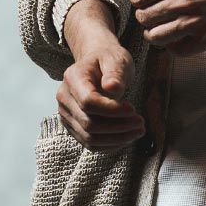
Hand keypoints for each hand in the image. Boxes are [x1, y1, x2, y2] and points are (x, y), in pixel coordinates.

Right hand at [56, 31, 144, 150]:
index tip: (133, 109)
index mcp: (72, 78)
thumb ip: (115, 73)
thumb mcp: (116, 60)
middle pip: (89, 123)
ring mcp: (66, 115)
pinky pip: (90, 144)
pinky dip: (110, 145)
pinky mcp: (73, 127)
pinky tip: (127, 137)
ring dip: (116, 139)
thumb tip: (113, 88)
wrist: (97, 66)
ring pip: (89, 137)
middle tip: (141, 123)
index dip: (112, 110)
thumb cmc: (108, 61)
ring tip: (138, 131)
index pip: (88, 102)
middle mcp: (64, 98)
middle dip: (118, 127)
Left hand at [122, 0, 205, 53]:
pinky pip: (177, 51)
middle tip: (160, 16)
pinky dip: (175, 47)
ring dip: (158, 36)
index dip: (141, 1)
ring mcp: (195, 20)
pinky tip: (182, 37)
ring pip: (156, 38)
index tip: (151, 1)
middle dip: (148, 18)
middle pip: (144, 18)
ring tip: (168, 29)